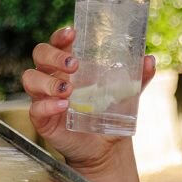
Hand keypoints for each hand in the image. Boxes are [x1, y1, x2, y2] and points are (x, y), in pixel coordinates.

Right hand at [20, 26, 155, 173]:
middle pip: (39, 55)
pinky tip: (64, 106)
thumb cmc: (109, 113)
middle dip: (53, 55)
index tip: (72, 33)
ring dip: (48, 81)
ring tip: (68, 89)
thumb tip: (150, 60)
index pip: (57, 42)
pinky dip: (48, 104)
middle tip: (73, 65)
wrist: (105, 147)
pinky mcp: (42, 118)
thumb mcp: (126, 94)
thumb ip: (138, 78)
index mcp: (69, 65)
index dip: (60, 35)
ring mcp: (45, 97)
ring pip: (30, 78)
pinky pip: (35, 108)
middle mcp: (53, 76)